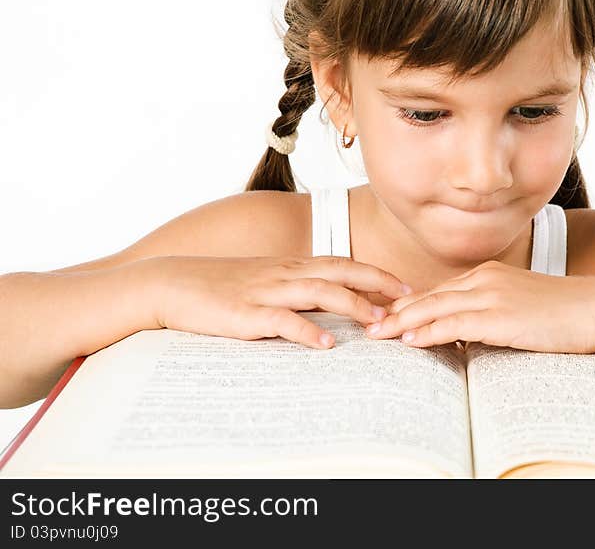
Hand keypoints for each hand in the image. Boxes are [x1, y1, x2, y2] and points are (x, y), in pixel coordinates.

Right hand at [147, 255, 410, 348]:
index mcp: (291, 266)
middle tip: (409, 297)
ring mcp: (266, 291)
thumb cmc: (221, 285)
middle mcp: (285, 273)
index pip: (342, 264)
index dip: (376, 273)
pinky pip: (282, 321)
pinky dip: (306, 331)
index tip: (405, 285)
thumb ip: (296, 288)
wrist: (171, 283)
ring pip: (318, 292)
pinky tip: (326, 344)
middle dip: (378, 282)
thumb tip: (329, 303)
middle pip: (340, 271)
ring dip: (352, 305)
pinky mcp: (246, 313)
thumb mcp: (265, 281)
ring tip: (378, 322)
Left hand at [363, 260, 594, 352]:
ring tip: (378, 335)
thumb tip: (464, 332)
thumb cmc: (563, 311)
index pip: (439, 289)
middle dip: (396, 312)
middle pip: (429, 295)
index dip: (410, 303)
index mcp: (488, 274)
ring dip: (402, 323)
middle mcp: (485, 279)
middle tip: (369, 325)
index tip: (386, 315)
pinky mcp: (500, 315)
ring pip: (435, 307)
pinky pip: (454, 323)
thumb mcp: (520, 304)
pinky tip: (411, 341)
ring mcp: (492, 295)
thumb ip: (490, 311)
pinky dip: (428, 331)